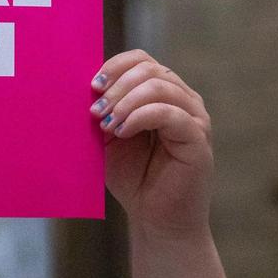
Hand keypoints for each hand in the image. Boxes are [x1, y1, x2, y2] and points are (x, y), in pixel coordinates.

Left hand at [91, 49, 213, 237]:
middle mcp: (183, 99)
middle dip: (116, 86)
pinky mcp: (198, 138)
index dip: (114, 66)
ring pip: (160, 87)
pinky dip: (139, 117)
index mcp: (162, 93)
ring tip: (106, 124)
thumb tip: (79, 85)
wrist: (154, 218)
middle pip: (149, 70)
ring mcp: (194, 118)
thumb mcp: (109, 134)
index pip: (141, 60)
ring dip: (125, 102)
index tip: (91, 86)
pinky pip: (169, 113)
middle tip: (95, 110)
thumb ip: (104, 108)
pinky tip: (121, 132)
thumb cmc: (133, 176)